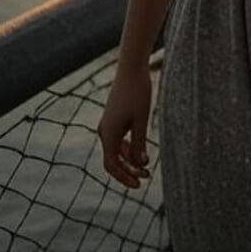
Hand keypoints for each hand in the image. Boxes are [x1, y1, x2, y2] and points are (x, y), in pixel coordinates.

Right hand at [97, 65, 152, 189]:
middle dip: (129, 170)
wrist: (131, 67)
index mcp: (108, 133)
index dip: (124, 177)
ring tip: (146, 167)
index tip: (139, 184)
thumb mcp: (141, 119)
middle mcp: (104, 131)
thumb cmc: (138, 92)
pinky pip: (117, 140)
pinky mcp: (113, 118)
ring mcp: (107, 124)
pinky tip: (140, 150)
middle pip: (113, 160)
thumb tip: (141, 164)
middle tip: (146, 177)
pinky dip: (127, 148)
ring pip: (115, 150)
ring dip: (129, 160)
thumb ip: (140, 142)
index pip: (112, 165)